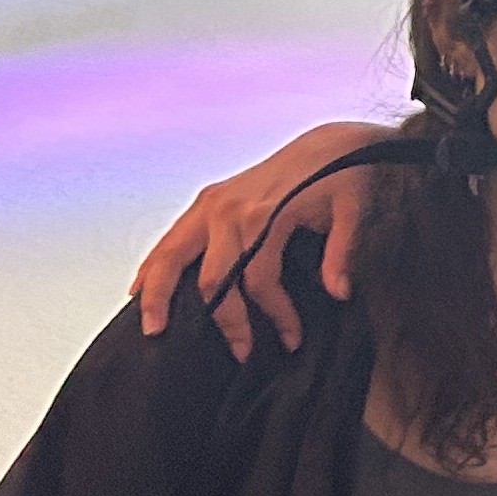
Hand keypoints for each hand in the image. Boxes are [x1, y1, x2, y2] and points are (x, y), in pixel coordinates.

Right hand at [132, 120, 396, 357]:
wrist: (332, 144)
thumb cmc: (346, 176)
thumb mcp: (355, 210)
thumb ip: (343, 252)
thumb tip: (338, 292)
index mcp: (264, 214)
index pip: (258, 281)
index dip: (275, 314)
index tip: (291, 338)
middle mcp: (229, 209)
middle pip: (211, 277)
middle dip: (223, 319)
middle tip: (239, 352)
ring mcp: (213, 203)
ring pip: (172, 255)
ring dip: (159, 294)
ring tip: (155, 328)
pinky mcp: (208, 199)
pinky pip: (171, 236)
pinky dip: (154, 263)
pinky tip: (141, 288)